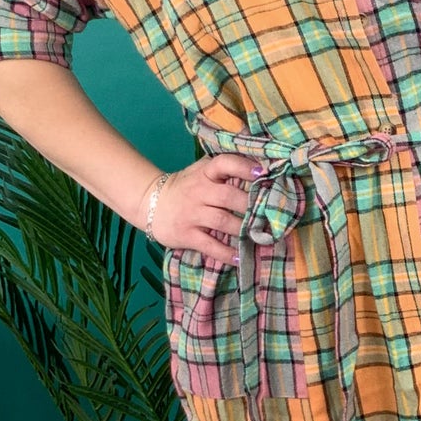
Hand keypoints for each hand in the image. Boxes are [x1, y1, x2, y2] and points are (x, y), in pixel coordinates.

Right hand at [135, 154, 258, 265]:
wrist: (151, 203)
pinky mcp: (186, 234)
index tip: (262, 174)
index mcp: (205, 173)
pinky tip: (239, 257)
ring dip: (243, 229)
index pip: (224, 163)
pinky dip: (226, 253)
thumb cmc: (186, 187)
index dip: (244, 167)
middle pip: (229, 196)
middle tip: (269, 214)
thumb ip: (225, 168)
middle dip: (251, 206)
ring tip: (260, 236)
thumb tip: (260, 166)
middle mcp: (199, 191)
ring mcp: (192, 214)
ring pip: (223, 221)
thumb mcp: (201, 171)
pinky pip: (210, 245)